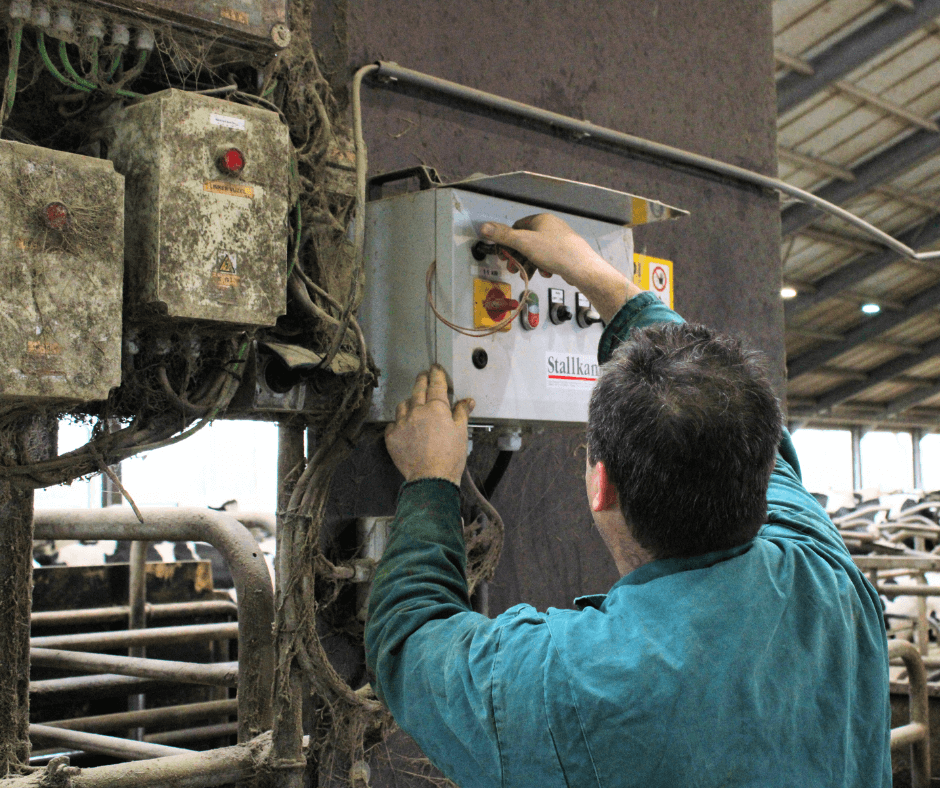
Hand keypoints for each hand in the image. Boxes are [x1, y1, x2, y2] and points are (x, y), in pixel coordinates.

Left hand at [385, 365, 473, 485]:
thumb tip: (467, 401)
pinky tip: (404, 427)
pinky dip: (399, 423)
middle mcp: (417, 411)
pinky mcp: (392, 436)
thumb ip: (462, 413)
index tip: (435, 369)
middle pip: (418, 389)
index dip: (436, 374)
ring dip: (409, 402)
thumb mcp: (461, 432)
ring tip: (414, 405)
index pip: (436, 384)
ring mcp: (402, 423)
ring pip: (403, 405)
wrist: (431, 478)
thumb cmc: (449, 457)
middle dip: (422, 380)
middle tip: (424, 376)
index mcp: (436, 408)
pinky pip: (393, 423)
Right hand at [479, 214, 641, 322]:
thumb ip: (503, 235)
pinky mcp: (566, 251)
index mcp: (541, 219)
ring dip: (530, 263)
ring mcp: (560, 239)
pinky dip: (544, 265)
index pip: (517, 227)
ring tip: (527, 274)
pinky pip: (549, 257)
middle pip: (526, 241)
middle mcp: (551, 226)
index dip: (508, 242)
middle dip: (518, 256)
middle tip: (513, 268)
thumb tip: (483, 227)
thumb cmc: (554, 252)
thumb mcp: (524, 243)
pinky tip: (545, 273)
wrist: (581, 267)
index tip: (504, 256)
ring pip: (537, 251)